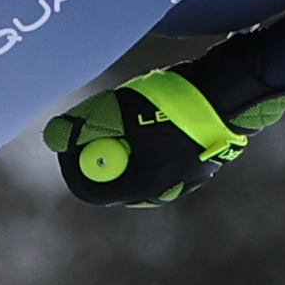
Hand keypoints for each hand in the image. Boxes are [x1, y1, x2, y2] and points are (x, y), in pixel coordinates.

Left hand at [41, 67, 284, 207]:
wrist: (229, 95)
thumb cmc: (175, 104)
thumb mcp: (123, 109)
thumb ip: (88, 124)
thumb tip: (55, 135)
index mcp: (143, 185)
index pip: (91, 189)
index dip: (72, 164)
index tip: (67, 140)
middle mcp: (162, 190)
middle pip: (113, 177)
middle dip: (98, 149)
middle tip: (95, 120)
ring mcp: (181, 178)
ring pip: (136, 164)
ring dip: (124, 140)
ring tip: (133, 109)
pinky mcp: (194, 162)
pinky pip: (157, 157)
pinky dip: (146, 140)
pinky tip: (157, 114)